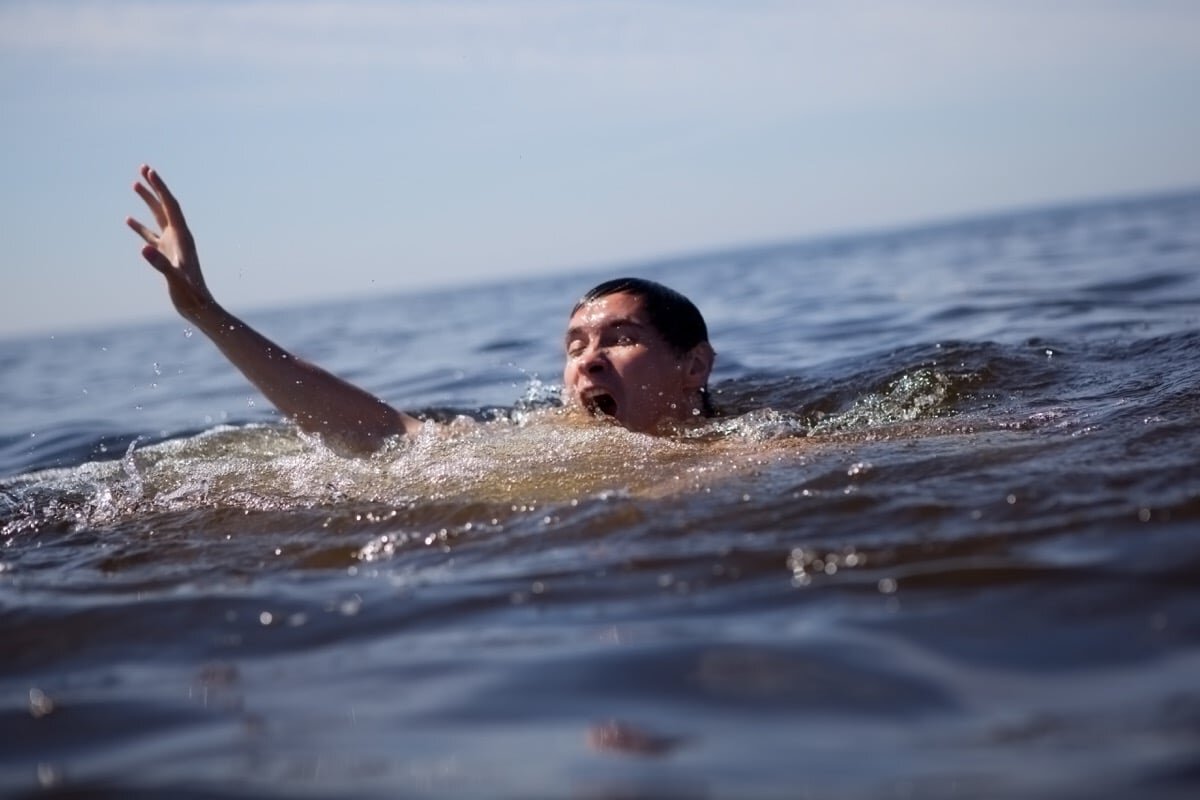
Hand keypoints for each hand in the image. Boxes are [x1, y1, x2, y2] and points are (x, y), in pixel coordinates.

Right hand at [126, 164, 213, 318]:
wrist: (199, 309)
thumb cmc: (191, 296)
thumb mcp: (175, 280)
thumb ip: (160, 264)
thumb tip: (143, 247)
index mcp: (183, 237)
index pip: (170, 206)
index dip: (159, 188)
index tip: (148, 171)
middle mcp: (179, 237)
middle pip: (165, 206)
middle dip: (154, 187)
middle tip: (142, 167)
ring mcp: (172, 246)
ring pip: (158, 218)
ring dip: (147, 201)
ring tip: (134, 184)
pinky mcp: (166, 256)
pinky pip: (151, 235)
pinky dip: (140, 226)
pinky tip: (128, 219)